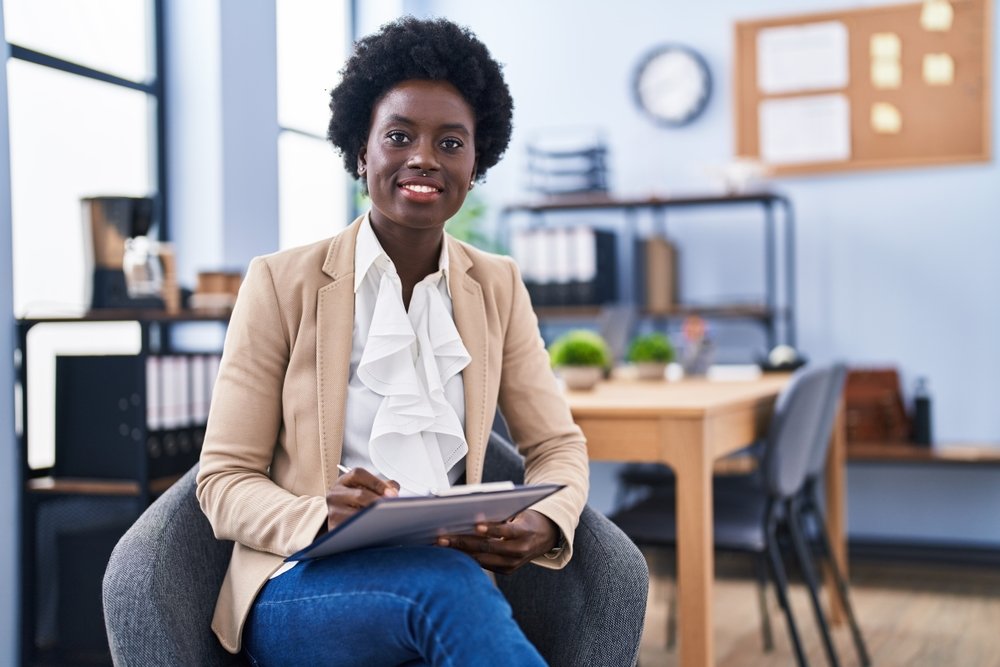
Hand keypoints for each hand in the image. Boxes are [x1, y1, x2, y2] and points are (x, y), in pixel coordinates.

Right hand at [325, 467, 398, 531]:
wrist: (341, 524)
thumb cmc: (355, 505)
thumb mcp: (366, 490)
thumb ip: (382, 486)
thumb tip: (394, 490)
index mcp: (344, 481)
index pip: (358, 474)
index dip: (377, 482)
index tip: (391, 492)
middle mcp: (335, 494)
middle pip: (360, 495)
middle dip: (379, 501)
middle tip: (392, 507)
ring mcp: (333, 510)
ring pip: (356, 513)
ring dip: (373, 516)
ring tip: (386, 518)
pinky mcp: (334, 526)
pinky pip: (352, 528)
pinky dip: (365, 528)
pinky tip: (375, 528)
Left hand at [437, 509, 558, 574]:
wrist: (546, 537)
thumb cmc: (527, 520)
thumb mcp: (519, 513)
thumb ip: (501, 516)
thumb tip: (473, 515)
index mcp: (524, 533)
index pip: (505, 531)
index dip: (490, 528)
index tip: (474, 524)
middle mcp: (519, 551)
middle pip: (488, 547)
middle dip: (463, 542)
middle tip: (443, 537)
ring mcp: (513, 564)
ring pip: (482, 559)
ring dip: (460, 552)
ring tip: (442, 545)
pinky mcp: (507, 571)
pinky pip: (484, 565)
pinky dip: (467, 557)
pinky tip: (453, 551)